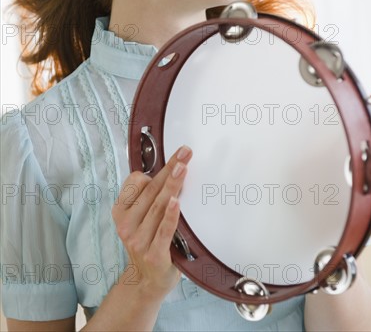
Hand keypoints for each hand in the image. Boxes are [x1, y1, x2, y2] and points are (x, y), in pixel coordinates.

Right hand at [112, 145, 192, 299]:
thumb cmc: (147, 242)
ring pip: (159, 206)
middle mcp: (127, 225)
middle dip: (169, 169)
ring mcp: (139, 241)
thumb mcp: (139, 219)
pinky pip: (164, 230)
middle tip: (184, 153)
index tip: (173, 159)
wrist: (147, 281)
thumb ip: (147, 198)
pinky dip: (170, 215)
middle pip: (151, 191)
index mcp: (121, 213)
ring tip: (183, 167)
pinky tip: (176, 201)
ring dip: (172, 184)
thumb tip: (168, 168)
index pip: (135, 183)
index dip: (153, 171)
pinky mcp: (155, 254)